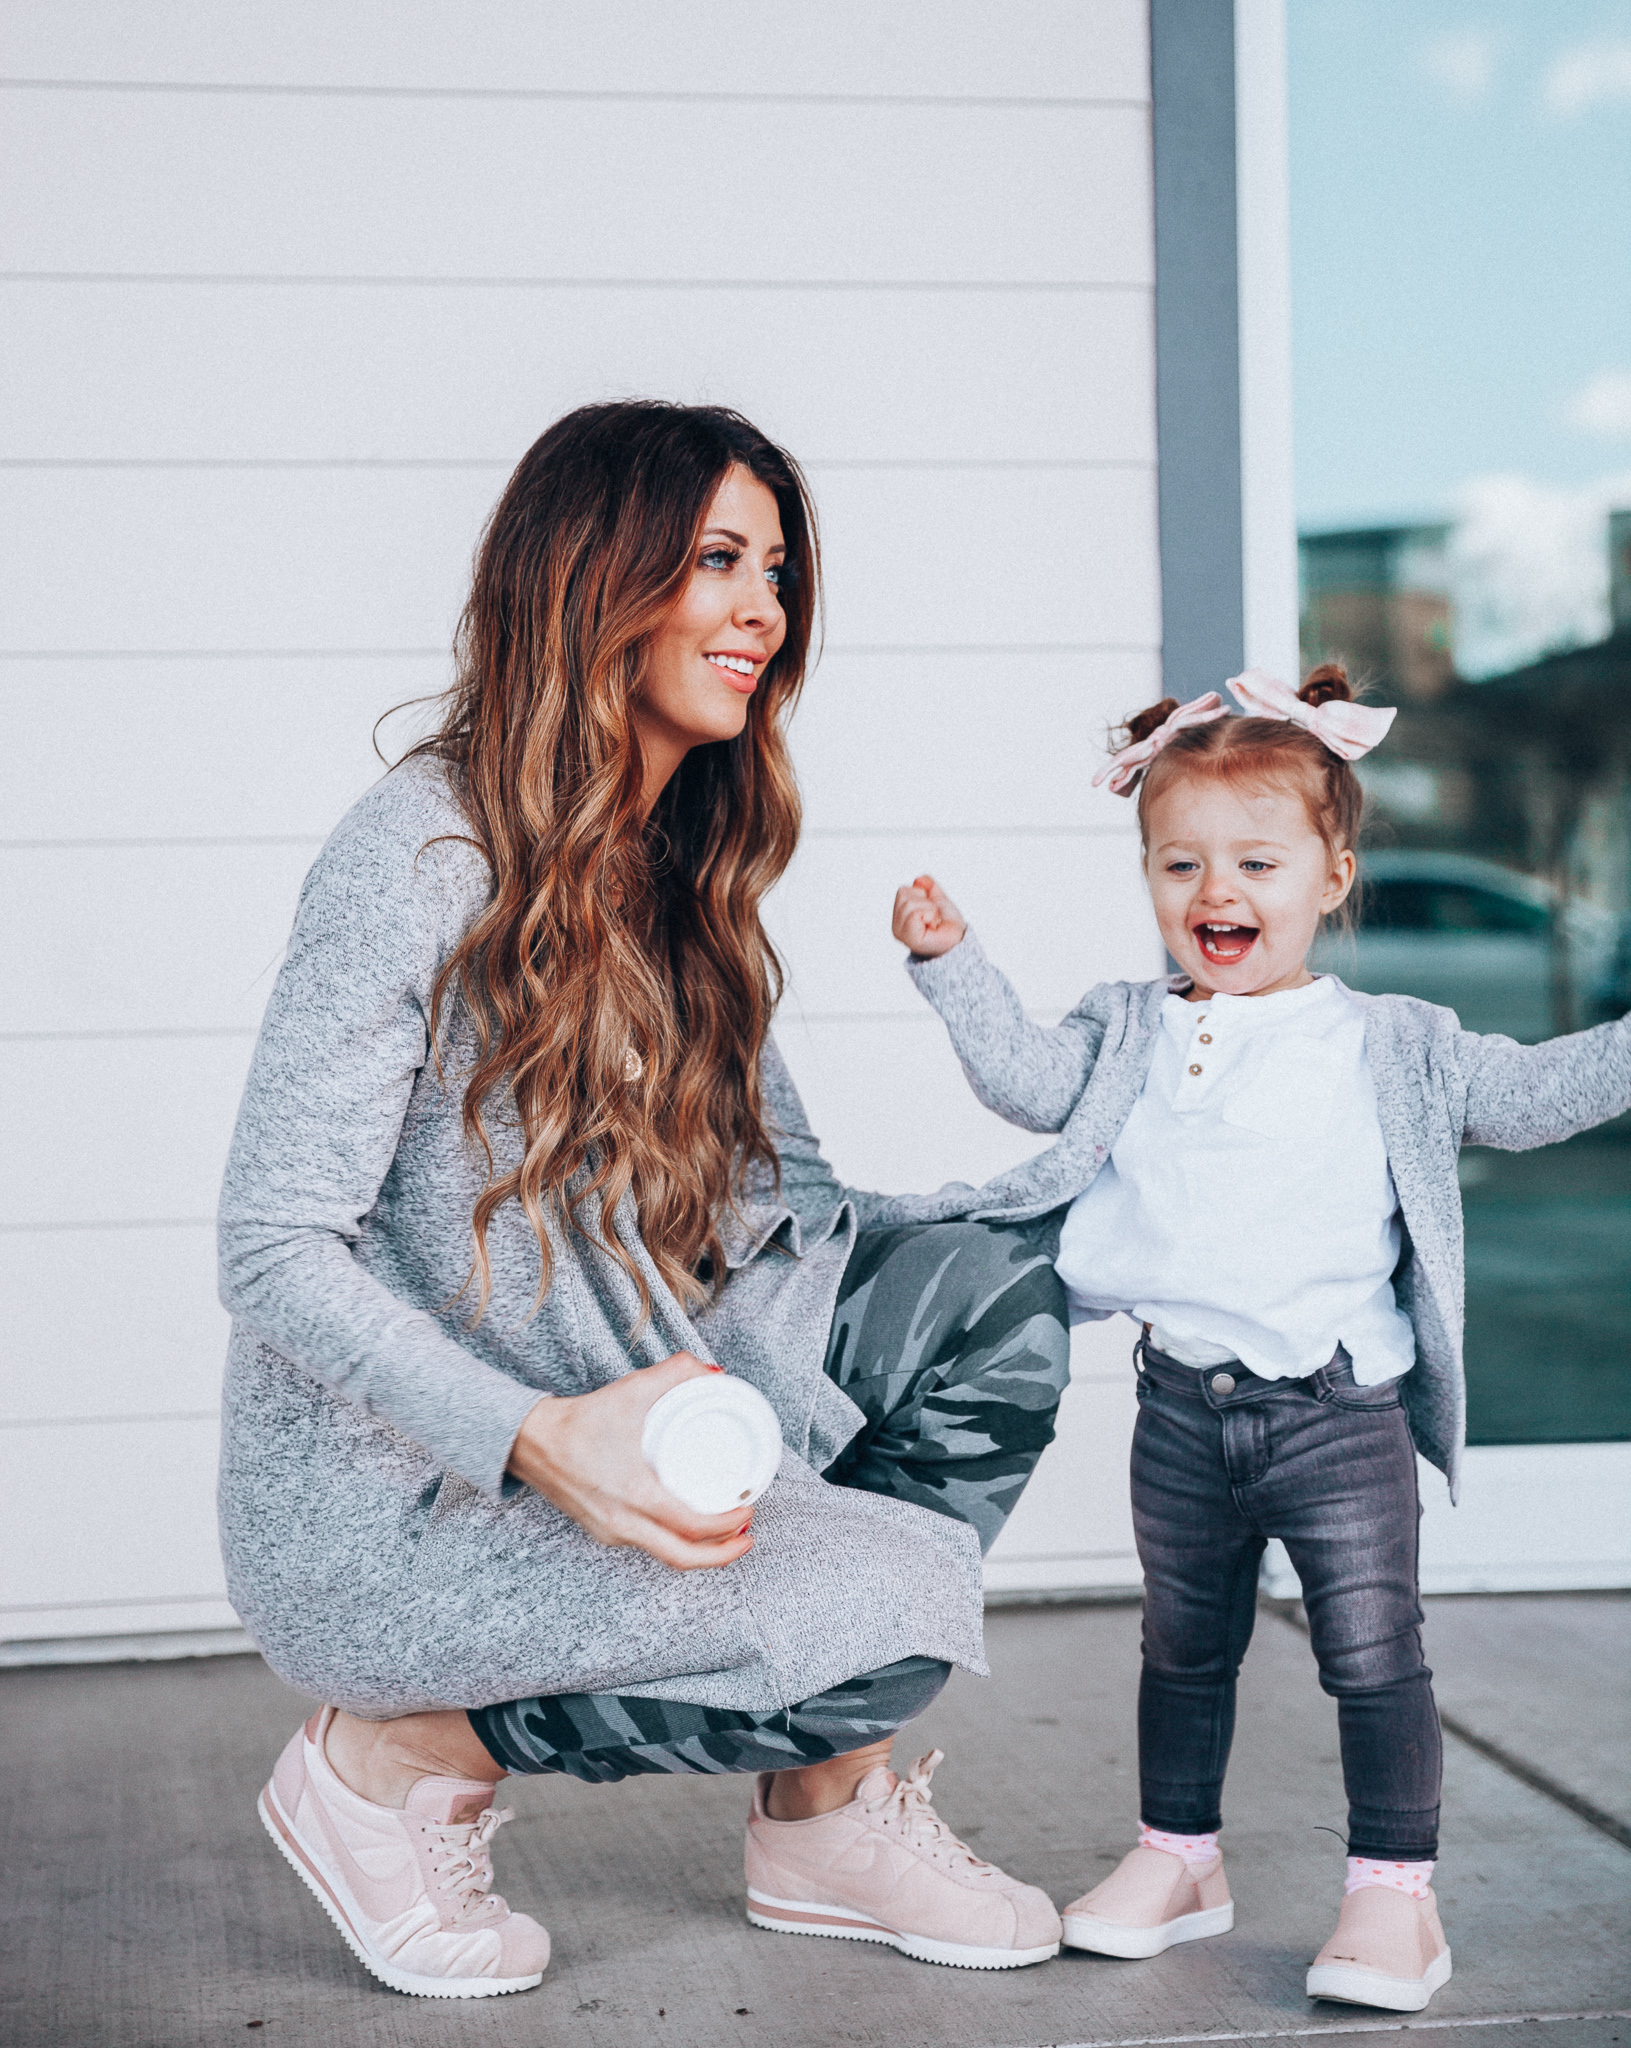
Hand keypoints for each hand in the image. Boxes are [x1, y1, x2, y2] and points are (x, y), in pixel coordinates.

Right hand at [506, 1352, 757, 1570]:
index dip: (727, 1526)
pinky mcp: (602, 1531)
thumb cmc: (579, 1420)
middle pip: (683, 1558)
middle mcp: (623, 1523)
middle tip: (746, 1537)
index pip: (691, 1527)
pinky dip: (673, 1542)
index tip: (748, 1511)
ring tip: (724, 1531)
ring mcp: (611, 1532)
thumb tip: (714, 1372)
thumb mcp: (632, 1389)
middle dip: (722, 1555)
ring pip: (665, 1555)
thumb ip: (676, 1372)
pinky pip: (646, 1545)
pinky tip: (686, 1526)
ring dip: (699, 1551)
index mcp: (634, 1496)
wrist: (529, 1442)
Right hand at [892, 873, 966, 958]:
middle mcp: (896, 926)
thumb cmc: (948, 923)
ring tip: (934, 922)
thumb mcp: (938, 899)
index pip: (903, 891)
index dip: (922, 895)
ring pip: (909, 903)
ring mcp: (900, 933)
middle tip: (933, 917)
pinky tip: (932, 926)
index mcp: (899, 916)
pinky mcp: (909, 938)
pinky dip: (929, 915)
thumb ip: (928, 886)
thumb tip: (919, 879)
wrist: (959, 939)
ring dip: (929, 909)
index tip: (930, 910)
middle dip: (925, 901)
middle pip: (903, 894)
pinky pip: (915, 913)